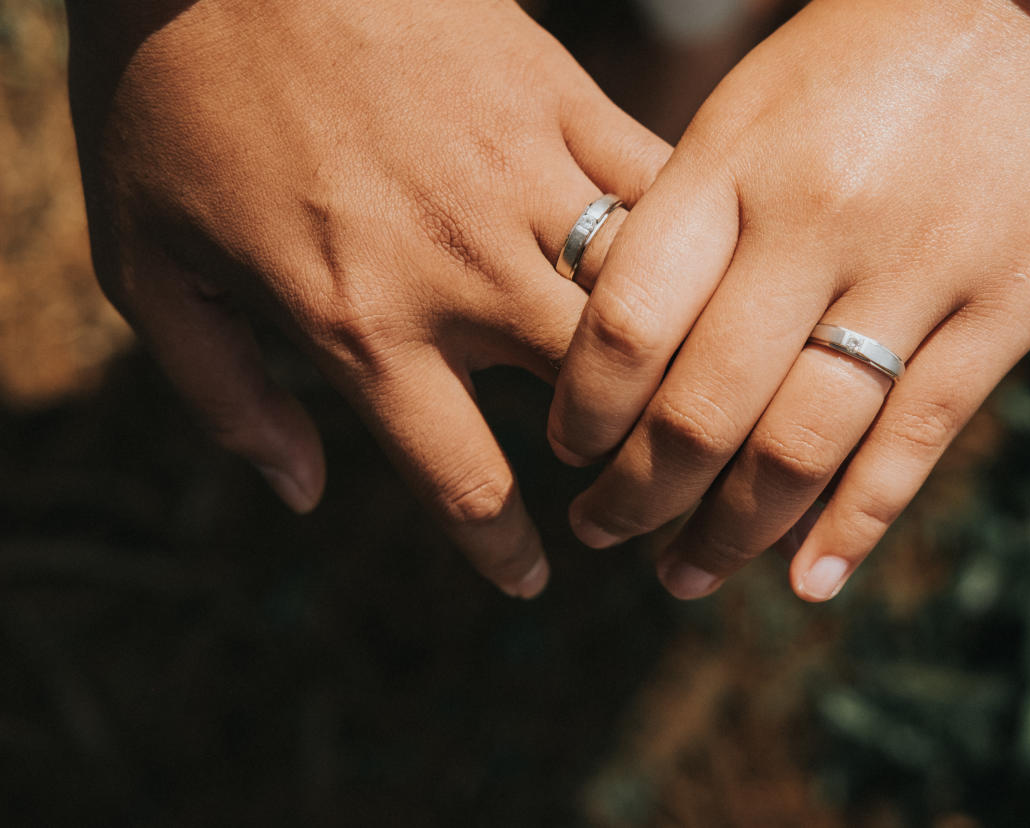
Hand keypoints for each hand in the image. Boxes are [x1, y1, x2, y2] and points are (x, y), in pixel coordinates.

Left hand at [66, 0, 667, 596]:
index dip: (505, 546)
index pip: (464, 476)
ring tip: (682, 393)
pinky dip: (681, 238)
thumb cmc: (170, 93)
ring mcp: (524, 180)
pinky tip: (696, 263)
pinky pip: (655, 186)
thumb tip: (304, 489)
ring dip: (673, 360)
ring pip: (648, 301)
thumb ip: (224, 394)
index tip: (529, 574)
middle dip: (627, 462)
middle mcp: (463, 271)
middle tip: (634, 490)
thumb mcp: (143, 263)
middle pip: (595, 397)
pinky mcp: (559, 98)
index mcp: (360, 324)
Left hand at [548, 0, 1029, 599]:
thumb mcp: (740, 115)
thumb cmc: (854, 60)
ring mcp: (919, 269)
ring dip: (731, 531)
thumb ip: (680, 225)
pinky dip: (857, 526)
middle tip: (604, 530)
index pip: (626, 326)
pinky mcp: (1008, 308)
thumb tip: (609, 345)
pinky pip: (917, 440)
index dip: (584, 412)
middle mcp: (817, 224)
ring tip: (684, 574)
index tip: (570, 453)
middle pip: (703, 407)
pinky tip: (807, 582)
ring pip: (802, 443)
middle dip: (639, 493)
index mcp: (731, 168)